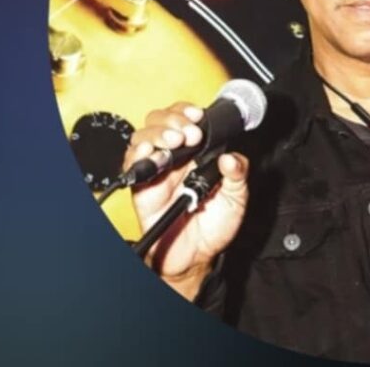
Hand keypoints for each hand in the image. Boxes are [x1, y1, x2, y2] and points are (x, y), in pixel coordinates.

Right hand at [124, 101, 249, 295]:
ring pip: (144, 136)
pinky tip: (152, 153)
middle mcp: (175, 158)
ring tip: (175, 142)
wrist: (196, 257)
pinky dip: (139, 154)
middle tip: (190, 133)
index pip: (185, 119)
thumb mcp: (237, 199)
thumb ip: (238, 175)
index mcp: (197, 154)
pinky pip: (132, 164)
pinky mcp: (142, 187)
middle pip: (160, 121)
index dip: (187, 111)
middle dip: (173, 119)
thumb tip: (232, 157)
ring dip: (158, 133)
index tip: (198, 115)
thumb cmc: (214, 227)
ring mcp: (157, 171)